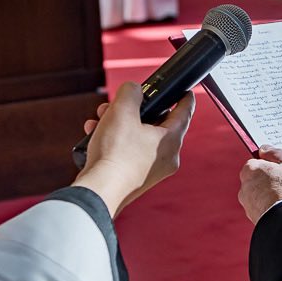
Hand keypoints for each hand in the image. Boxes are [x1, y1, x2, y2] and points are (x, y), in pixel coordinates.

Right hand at [73, 83, 195, 216]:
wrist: (99, 190)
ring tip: (102, 117)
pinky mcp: (134, 179)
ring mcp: (150, 171)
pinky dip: (114, 141)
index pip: (185, 113)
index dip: (185, 98)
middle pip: (156, 124)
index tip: (186, 92)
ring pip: (138, 137)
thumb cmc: (115, 153)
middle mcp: (166, 158)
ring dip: (120, 123)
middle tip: (121, 102)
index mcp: (171, 141)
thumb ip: (131, 92)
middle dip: (136, 109)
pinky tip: (95, 134)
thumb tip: (133, 90)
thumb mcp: (122, 111)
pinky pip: (128, 152)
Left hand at [238, 146, 281, 224]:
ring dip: (270, 195)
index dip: (271, 165)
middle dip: (269, 180)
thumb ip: (275, 153)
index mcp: (250, 169)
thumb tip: (264, 149)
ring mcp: (247, 204)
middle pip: (258, 179)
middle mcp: (244, 186)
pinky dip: (270, 208)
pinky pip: (263, 208)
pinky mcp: (253, 218)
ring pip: (260, 195)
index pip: (257, 162)